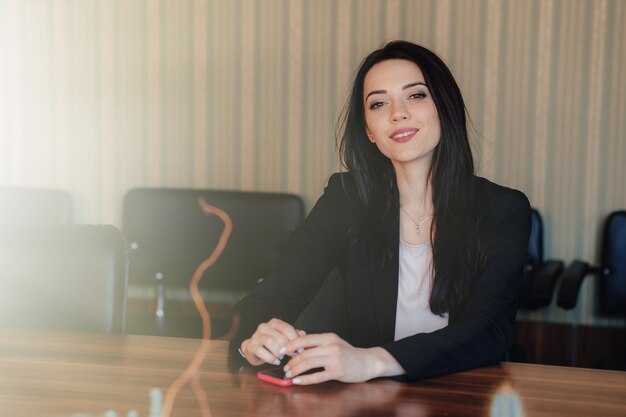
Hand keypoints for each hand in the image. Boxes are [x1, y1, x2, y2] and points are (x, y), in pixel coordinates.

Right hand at [240, 318, 303, 365]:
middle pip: (279, 335)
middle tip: (292, 355)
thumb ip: (294, 335)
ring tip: (282, 357)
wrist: (254, 350)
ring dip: (278, 352)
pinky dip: (270, 358)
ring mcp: (256, 336)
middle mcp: (264, 327)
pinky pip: (261, 351)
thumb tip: (303, 334)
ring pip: (269, 341)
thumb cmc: (272, 344)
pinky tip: (276, 361)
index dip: (295, 339)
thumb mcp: (284, 338)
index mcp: (274, 323)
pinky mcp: (251, 345)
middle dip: (287, 347)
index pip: (287, 328)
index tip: (300, 349)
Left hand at [280, 333, 404, 383]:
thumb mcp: (333, 343)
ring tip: (289, 375)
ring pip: (309, 363)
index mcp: (328, 337)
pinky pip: (318, 376)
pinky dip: (306, 379)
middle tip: (285, 368)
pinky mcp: (338, 371)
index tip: (281, 351)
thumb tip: (297, 342)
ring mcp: (335, 358)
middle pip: (305, 353)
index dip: (290, 345)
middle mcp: (331, 346)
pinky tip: (298, 381)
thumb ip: (317, 343)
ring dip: (296, 370)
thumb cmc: (347, 353)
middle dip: (291, 361)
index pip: (305, 339)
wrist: (367, 361)